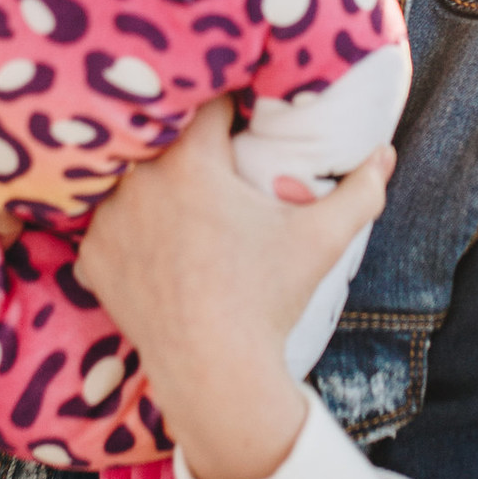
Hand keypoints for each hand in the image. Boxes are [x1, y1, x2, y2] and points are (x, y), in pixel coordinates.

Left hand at [76, 99, 394, 478]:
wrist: (215, 374)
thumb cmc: (270, 300)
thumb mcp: (322, 240)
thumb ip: (360, 190)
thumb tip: (385, 154)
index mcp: (190, 163)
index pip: (205, 104)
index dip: (226, 109)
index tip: (239, 123)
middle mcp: (138, 182)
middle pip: (161, 138)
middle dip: (185, 144)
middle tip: (213, 163)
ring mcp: (108, 220)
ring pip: (127, 178)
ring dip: (150, 182)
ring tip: (180, 202)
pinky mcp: (92, 256)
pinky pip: (107, 223)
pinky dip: (127, 228)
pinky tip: (152, 242)